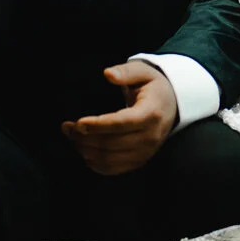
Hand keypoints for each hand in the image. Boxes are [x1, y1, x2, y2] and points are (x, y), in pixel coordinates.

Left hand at [61, 62, 177, 175]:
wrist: (172, 105)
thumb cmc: (153, 86)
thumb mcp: (143, 72)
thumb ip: (125, 71)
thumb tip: (108, 74)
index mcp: (150, 114)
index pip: (121, 123)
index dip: (98, 125)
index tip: (78, 123)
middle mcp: (150, 137)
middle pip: (112, 143)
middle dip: (85, 137)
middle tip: (67, 127)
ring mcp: (146, 152)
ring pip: (110, 159)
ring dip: (87, 150)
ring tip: (72, 137)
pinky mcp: (140, 160)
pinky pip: (115, 169)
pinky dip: (96, 164)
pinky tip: (84, 151)